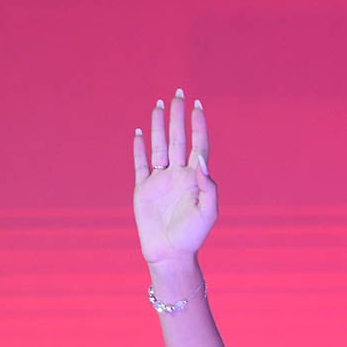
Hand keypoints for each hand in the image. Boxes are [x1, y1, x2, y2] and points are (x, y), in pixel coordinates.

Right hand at [132, 89, 217, 264]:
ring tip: (159, 104)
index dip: (198, 125)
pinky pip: (140, 163)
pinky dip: (138, 148)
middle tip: (178, 93)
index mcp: (195, 178)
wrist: (170, 253)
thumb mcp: (208, 212)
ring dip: (158, 126)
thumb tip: (200, 159)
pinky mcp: (143, 189)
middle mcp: (178, 175)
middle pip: (178, 138)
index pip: (198, 145)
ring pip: (159, 146)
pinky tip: (138, 132)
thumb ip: (208, 186)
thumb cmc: (193, 236)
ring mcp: (160, 180)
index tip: (197, 105)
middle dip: (178, 116)